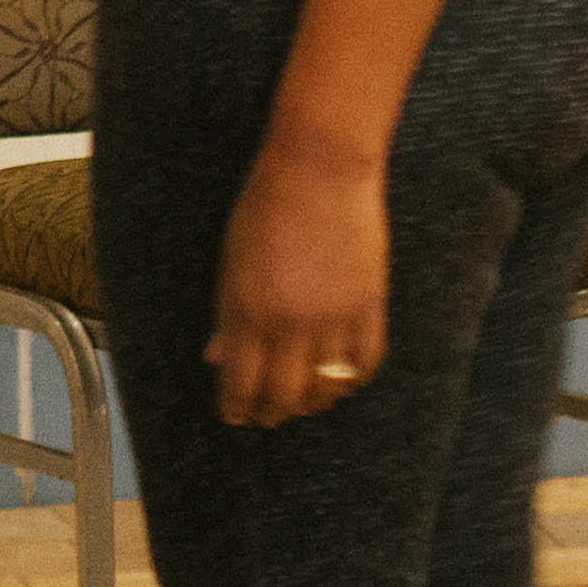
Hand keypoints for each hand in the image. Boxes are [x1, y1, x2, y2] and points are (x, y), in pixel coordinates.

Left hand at [211, 147, 390, 429]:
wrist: (319, 169)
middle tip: (268, 417)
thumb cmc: (264, 208)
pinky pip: (365, 363)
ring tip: (304, 402)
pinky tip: (342, 381)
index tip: (236, 415)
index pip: (242, 384)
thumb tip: (217, 358)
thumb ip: (228, 315)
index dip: (238, 407)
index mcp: (248, 312)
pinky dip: (353, 379)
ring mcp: (335, 318)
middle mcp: (292, 324)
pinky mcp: (370, 306)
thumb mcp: (231, 261)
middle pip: (285, 394)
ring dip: (313, 401)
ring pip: (327, 387)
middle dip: (273, 412)